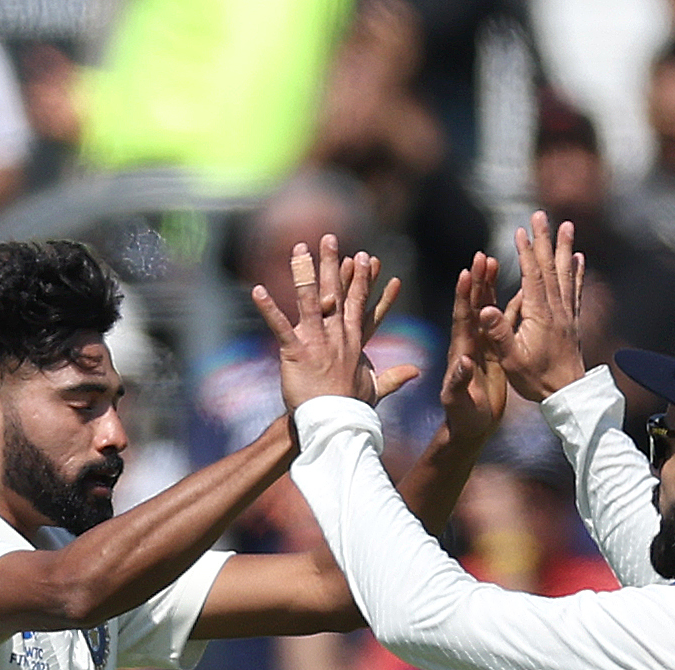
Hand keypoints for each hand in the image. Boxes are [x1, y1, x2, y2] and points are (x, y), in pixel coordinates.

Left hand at [255, 235, 411, 411]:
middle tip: (330, 238)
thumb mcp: (376, 389)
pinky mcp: (296, 352)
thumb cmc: (352, 409)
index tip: (364, 256)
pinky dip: (268, 309)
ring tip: (299, 250)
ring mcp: (317, 341)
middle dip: (333, 263)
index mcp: (354, 341)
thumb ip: (395, 376)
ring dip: (304, 273)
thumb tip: (417, 371)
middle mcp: (337, 335)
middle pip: (336, 292)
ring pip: (310, 300)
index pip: (359, 303)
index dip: (361, 279)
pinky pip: (280, 326)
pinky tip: (257, 291)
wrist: (334, 426)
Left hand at [436, 253, 506, 443]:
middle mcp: (468, 343)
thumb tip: (463, 362)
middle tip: (481, 256)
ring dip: (489, 286)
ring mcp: (480, 345)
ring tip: (494, 262)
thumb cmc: (461, 417)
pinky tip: (517, 290)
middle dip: (476, 281)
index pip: (462, 318)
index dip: (464, 296)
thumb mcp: (457, 401)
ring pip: (485, 309)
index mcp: (459, 351)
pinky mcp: (492, 351)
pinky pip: (500, 323)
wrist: (471, 426)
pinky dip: (507, 305)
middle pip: (473, 306)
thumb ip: (458, 381)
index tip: (467, 273)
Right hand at [483, 214, 585, 403]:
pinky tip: (579, 258)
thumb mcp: (511, 359)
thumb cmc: (536, 379)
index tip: (521, 230)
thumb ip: (498, 333)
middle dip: (545, 239)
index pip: (532, 276)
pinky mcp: (572, 320)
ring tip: (567, 225)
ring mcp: (566, 313)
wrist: (568, 394)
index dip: (526, 252)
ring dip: (565, 247)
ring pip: (566, 273)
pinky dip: (576, 271)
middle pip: (550, 267)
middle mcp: (556, 309)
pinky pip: (575, 289)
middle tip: (541, 215)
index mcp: (539, 315)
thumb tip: (485, 309)